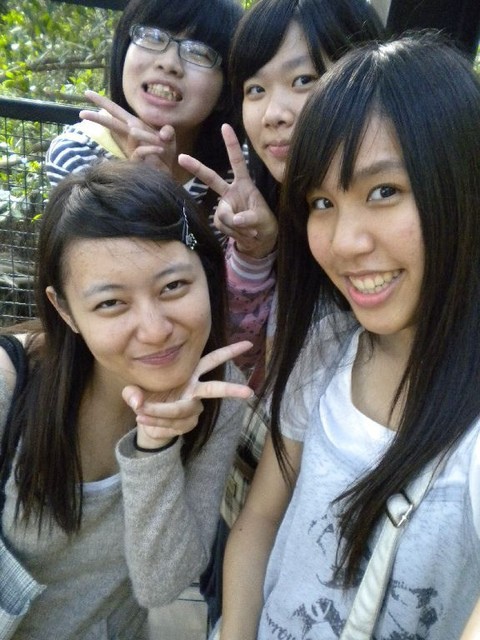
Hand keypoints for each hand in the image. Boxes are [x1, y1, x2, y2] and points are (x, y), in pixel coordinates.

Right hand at [80, 90, 176, 173]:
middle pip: (112, 123)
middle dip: (97, 117)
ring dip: (145, 134)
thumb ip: (167, 131)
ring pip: (132, 134)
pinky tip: (161, 149)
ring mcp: (131, 148)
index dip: (102, 102)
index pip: (116, 111)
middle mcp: (130, 135)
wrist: (167, 173)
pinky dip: (152, 148)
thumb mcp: (169, 139)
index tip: (86, 93)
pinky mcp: (137, 161)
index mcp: (133, 125)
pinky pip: (141, 151)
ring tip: (151, 136)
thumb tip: (164, 133)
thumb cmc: (165, 155)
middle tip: (80, 113)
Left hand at [122, 340, 252, 448]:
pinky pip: (173, 424)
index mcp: (189, 373)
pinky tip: (146, 422)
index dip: (230, 352)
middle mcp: (196, 390)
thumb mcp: (137, 389)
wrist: (144, 419)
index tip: (249, 344)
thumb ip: (134, 392)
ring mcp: (194, 409)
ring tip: (139, 414)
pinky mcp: (189, 424)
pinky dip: (156, 424)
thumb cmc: (147, 394)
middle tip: (249, 392)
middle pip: (215, 389)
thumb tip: (138, 401)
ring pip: (181, 410)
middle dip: (231, 390)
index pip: (212, 360)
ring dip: (159, 413)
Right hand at [178, 124, 277, 258]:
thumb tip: (235, 219)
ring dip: (238, 227)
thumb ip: (250, 218)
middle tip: (181, 157)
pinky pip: (222, 225)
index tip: (225, 126)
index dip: (232, 145)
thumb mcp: (263, 220)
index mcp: (244, 184)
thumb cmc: (264, 224)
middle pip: (211, 178)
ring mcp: (223, 205)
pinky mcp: (219, 219)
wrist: (260, 240)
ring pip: (223, 215)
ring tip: (251, 232)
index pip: (238, 162)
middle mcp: (231, 192)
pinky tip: (243, 235)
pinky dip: (234, 233)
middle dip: (196, 168)